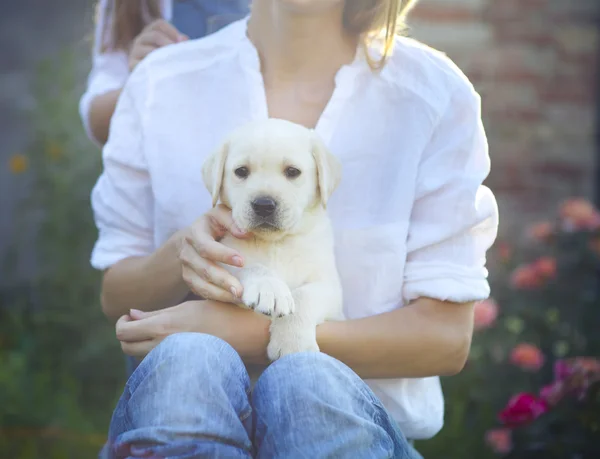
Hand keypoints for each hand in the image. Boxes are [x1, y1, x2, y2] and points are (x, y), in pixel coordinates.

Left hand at [116, 301, 269, 358]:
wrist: (243, 335)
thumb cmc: (217, 314)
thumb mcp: (186, 308)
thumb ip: (156, 313)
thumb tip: (131, 314)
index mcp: (163, 326)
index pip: (123, 332)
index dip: (121, 324)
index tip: (129, 317)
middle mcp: (162, 345)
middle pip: (125, 347)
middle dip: (126, 335)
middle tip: (137, 325)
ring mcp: (171, 359)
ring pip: (138, 356)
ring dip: (139, 345)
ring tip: (155, 333)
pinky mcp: (179, 368)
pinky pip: (155, 363)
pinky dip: (153, 353)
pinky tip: (168, 343)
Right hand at [129, 19, 186, 70]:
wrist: (148, 82)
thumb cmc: (163, 64)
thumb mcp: (170, 52)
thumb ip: (178, 44)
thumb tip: (184, 39)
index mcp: (150, 33)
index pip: (159, 25)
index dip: (172, 31)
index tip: (182, 41)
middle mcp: (140, 39)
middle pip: (155, 35)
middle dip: (169, 43)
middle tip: (179, 53)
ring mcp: (135, 51)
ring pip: (150, 50)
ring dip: (163, 56)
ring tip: (173, 63)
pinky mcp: (132, 64)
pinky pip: (143, 63)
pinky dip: (155, 66)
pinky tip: (164, 71)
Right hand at [178, 204, 250, 303]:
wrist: (193, 237)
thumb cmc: (214, 224)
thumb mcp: (221, 215)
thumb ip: (232, 220)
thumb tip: (245, 233)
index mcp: (195, 234)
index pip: (206, 247)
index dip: (223, 255)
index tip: (242, 261)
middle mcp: (187, 252)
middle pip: (204, 269)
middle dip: (223, 280)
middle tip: (240, 290)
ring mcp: (187, 269)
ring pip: (201, 285)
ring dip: (220, 294)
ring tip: (238, 299)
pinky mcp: (190, 280)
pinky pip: (202, 292)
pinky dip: (217, 298)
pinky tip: (232, 301)